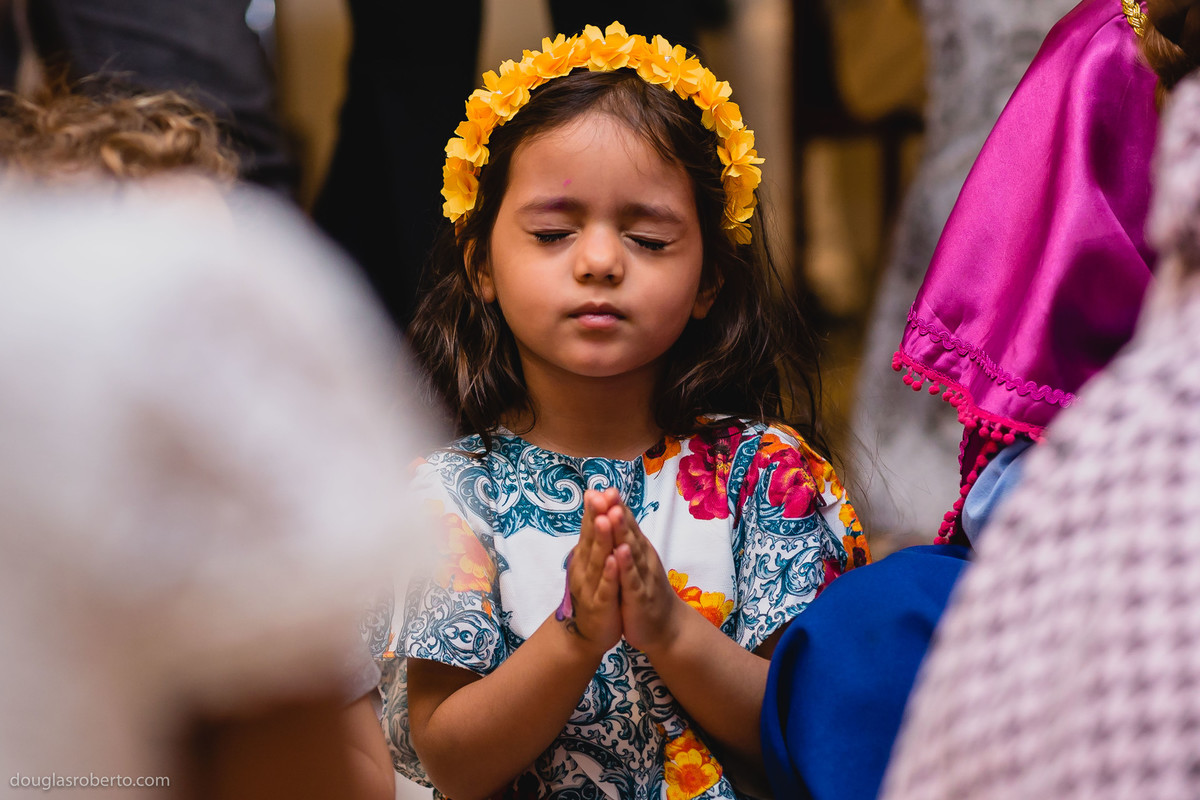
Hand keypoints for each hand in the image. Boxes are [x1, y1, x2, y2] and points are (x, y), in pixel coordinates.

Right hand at [559, 489, 621, 655]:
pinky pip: (606, 587)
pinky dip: (610, 573)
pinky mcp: (601, 605)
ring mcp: (592, 586)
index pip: (588, 529)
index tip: (597, 489)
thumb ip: (593, 541)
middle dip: (596, 517)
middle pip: (591, 539)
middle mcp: (585, 568)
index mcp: (585, 557)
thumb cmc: (594, 594)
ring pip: (598, 560)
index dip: (593, 510)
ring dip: (602, 539)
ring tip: (605, 518)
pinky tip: (614, 559)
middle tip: (598, 495)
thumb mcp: (593, 565)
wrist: (586, 635)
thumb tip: (596, 513)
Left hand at [608, 500, 685, 656]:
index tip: (603, 486)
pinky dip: (626, 565)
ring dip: (621, 532)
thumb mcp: (635, 562)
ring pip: (631, 551)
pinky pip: (632, 579)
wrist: (666, 627)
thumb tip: (616, 513)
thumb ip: (627, 539)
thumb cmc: (646, 591)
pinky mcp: (639, 597)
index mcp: (638, 549)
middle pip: (628, 531)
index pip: (626, 523)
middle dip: (616, 511)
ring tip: (612, 513)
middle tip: (607, 491)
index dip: (615, 505)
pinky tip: (620, 552)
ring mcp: (642, 576)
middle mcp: (642, 558)